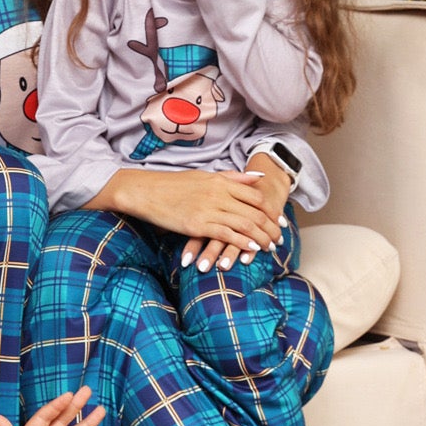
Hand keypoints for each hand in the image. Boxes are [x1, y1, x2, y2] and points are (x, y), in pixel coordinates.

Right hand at [92, 167, 281, 252]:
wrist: (146, 191)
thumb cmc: (174, 184)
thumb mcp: (205, 176)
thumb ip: (233, 178)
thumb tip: (259, 177)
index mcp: (221, 180)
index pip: (256, 195)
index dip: (271, 210)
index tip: (279, 221)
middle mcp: (218, 193)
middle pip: (255, 211)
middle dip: (271, 227)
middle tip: (280, 238)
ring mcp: (208, 209)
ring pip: (245, 224)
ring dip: (261, 237)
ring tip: (270, 247)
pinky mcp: (198, 224)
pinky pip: (227, 234)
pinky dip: (243, 242)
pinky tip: (252, 249)